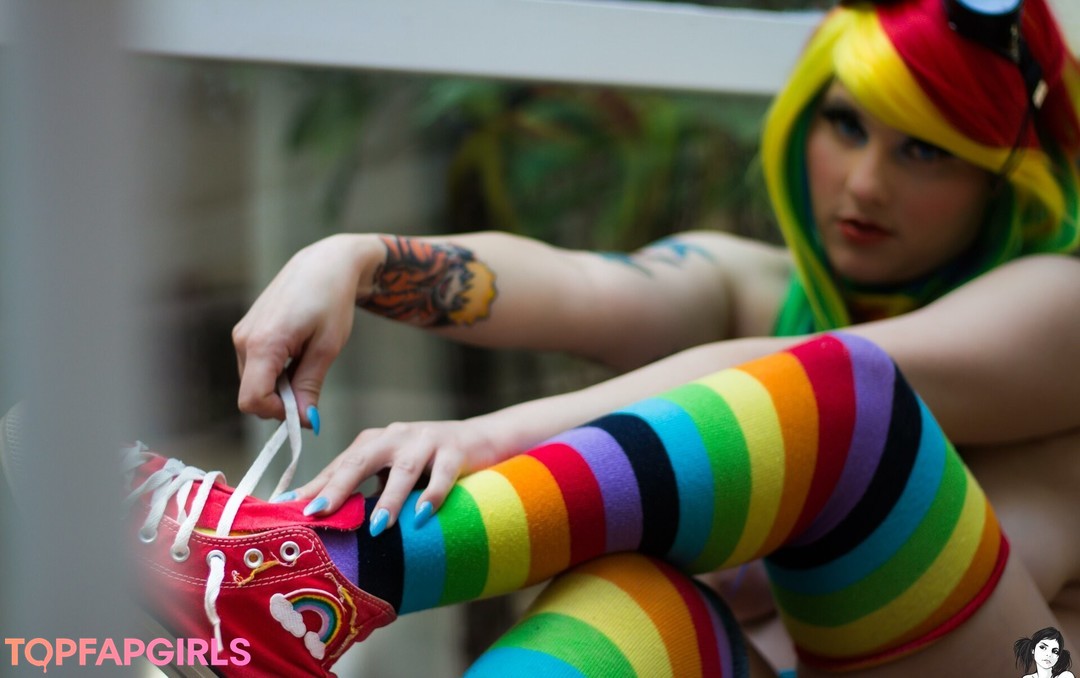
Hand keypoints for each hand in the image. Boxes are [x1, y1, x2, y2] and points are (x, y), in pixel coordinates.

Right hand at [233, 234, 378, 426]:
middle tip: (312, 384)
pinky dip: (275, 371)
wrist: (325, 264)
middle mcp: (243, 340)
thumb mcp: (327, 348)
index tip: (305, 409)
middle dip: (281, 401)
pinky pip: (255, 366)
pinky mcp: (246, 331)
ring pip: (254, 382)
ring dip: (279, 386)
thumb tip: (305, 421)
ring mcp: (242, 334)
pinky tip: (296, 352)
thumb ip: (310, 385)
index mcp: (263, 344)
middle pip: (252, 394)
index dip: (278, 414)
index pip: (252, 400)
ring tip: (307, 360)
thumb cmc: (331, 300)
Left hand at [283, 417, 507, 532]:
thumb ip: (367, 490)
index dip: (315, 485)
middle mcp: (395, 437)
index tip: (287, 506)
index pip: (339, 465)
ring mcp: (426, 441)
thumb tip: (330, 521)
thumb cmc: (428, 462)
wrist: (480, 440)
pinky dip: (433, 495)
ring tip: (376, 527)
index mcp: (375, 442)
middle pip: (361, 460)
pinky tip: (422, 515)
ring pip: (403, 469)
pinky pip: (442, 474)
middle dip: (338, 487)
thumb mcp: (393, 473)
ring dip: (389, 499)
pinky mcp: (455, 450)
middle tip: (317, 512)